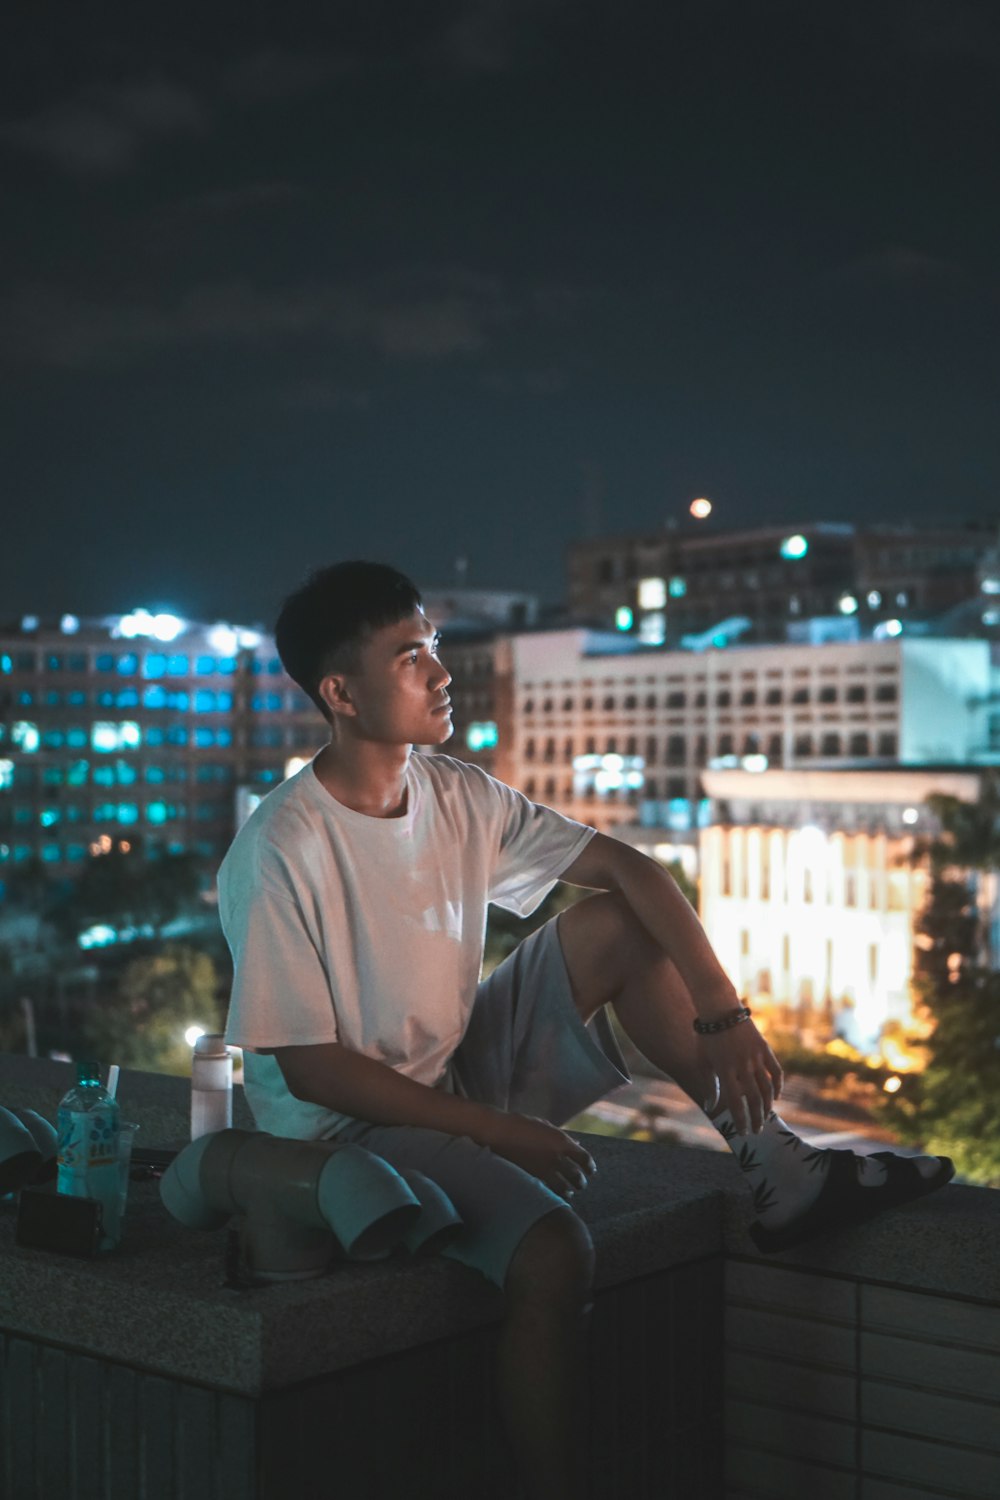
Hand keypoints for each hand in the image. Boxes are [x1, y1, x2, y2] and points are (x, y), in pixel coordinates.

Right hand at [482, 1112, 596, 1200]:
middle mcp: (556, 1156)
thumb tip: (578, 1144)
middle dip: (580, 1181)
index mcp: (561, 1140)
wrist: (498, 1132)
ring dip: (569, 1190)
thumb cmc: (521, 1124)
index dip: (590, 1166)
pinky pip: (549, 1190)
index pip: (584, 1158)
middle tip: (581, 1184)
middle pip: (576, 1175)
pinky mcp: (533, 1178)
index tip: (590, 1171)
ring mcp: (544, 1169)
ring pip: (564, 1186)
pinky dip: (555, 1193)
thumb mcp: (545, 1125)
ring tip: (569, 1192)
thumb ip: (563, 1136)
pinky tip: (554, 1194)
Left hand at [698, 1022, 782, 1134]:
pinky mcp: (764, 1048)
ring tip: (765, 1117)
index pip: (735, 1103)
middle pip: (754, 1099)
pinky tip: (776, 1098)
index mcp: (724, 1070)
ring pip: (767, 1089)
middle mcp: (741, 1065)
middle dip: (756, 1118)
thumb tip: (710, 1106)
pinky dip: (778, 1086)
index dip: (741, 1120)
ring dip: (767, 1107)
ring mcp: (755, 1057)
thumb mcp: (704, 1061)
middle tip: (757, 1130)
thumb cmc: (708, 1038)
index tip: (743, 1133)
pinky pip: (776, 1072)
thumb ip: (708, 1085)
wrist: (720, 1010)